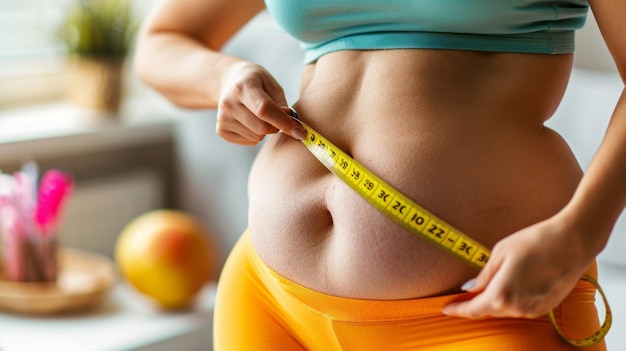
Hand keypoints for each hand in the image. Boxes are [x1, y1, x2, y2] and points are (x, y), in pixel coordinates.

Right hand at [216, 61, 304, 145]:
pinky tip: (249, 120)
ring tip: (257, 114)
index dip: (284, 122)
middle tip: (276, 115)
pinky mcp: (221, 130)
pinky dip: (255, 134)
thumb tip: (291, 124)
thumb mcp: (272, 85)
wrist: (229, 81)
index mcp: (243, 87)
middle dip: (276, 126)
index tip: (300, 132)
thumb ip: (282, 105)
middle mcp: (229, 103)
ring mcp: (223, 118)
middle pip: (262, 128)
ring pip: (256, 137)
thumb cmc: (257, 82)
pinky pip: (249, 141)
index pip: (265, 110)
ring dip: (264, 130)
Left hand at [443, 214, 594, 318]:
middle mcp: (517, 307)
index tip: (445, 308)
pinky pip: (520, 307)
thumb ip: (484, 275)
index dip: (457, 309)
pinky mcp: (546, 306)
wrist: (574, 240)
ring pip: (504, 310)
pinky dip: (509, 301)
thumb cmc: (536, 241)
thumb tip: (469, 288)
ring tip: (483, 289)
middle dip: (473, 304)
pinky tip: (507, 288)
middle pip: (488, 310)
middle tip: (459, 297)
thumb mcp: (500, 252)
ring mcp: (533, 309)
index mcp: (502, 294)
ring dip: (492, 302)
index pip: (473, 309)